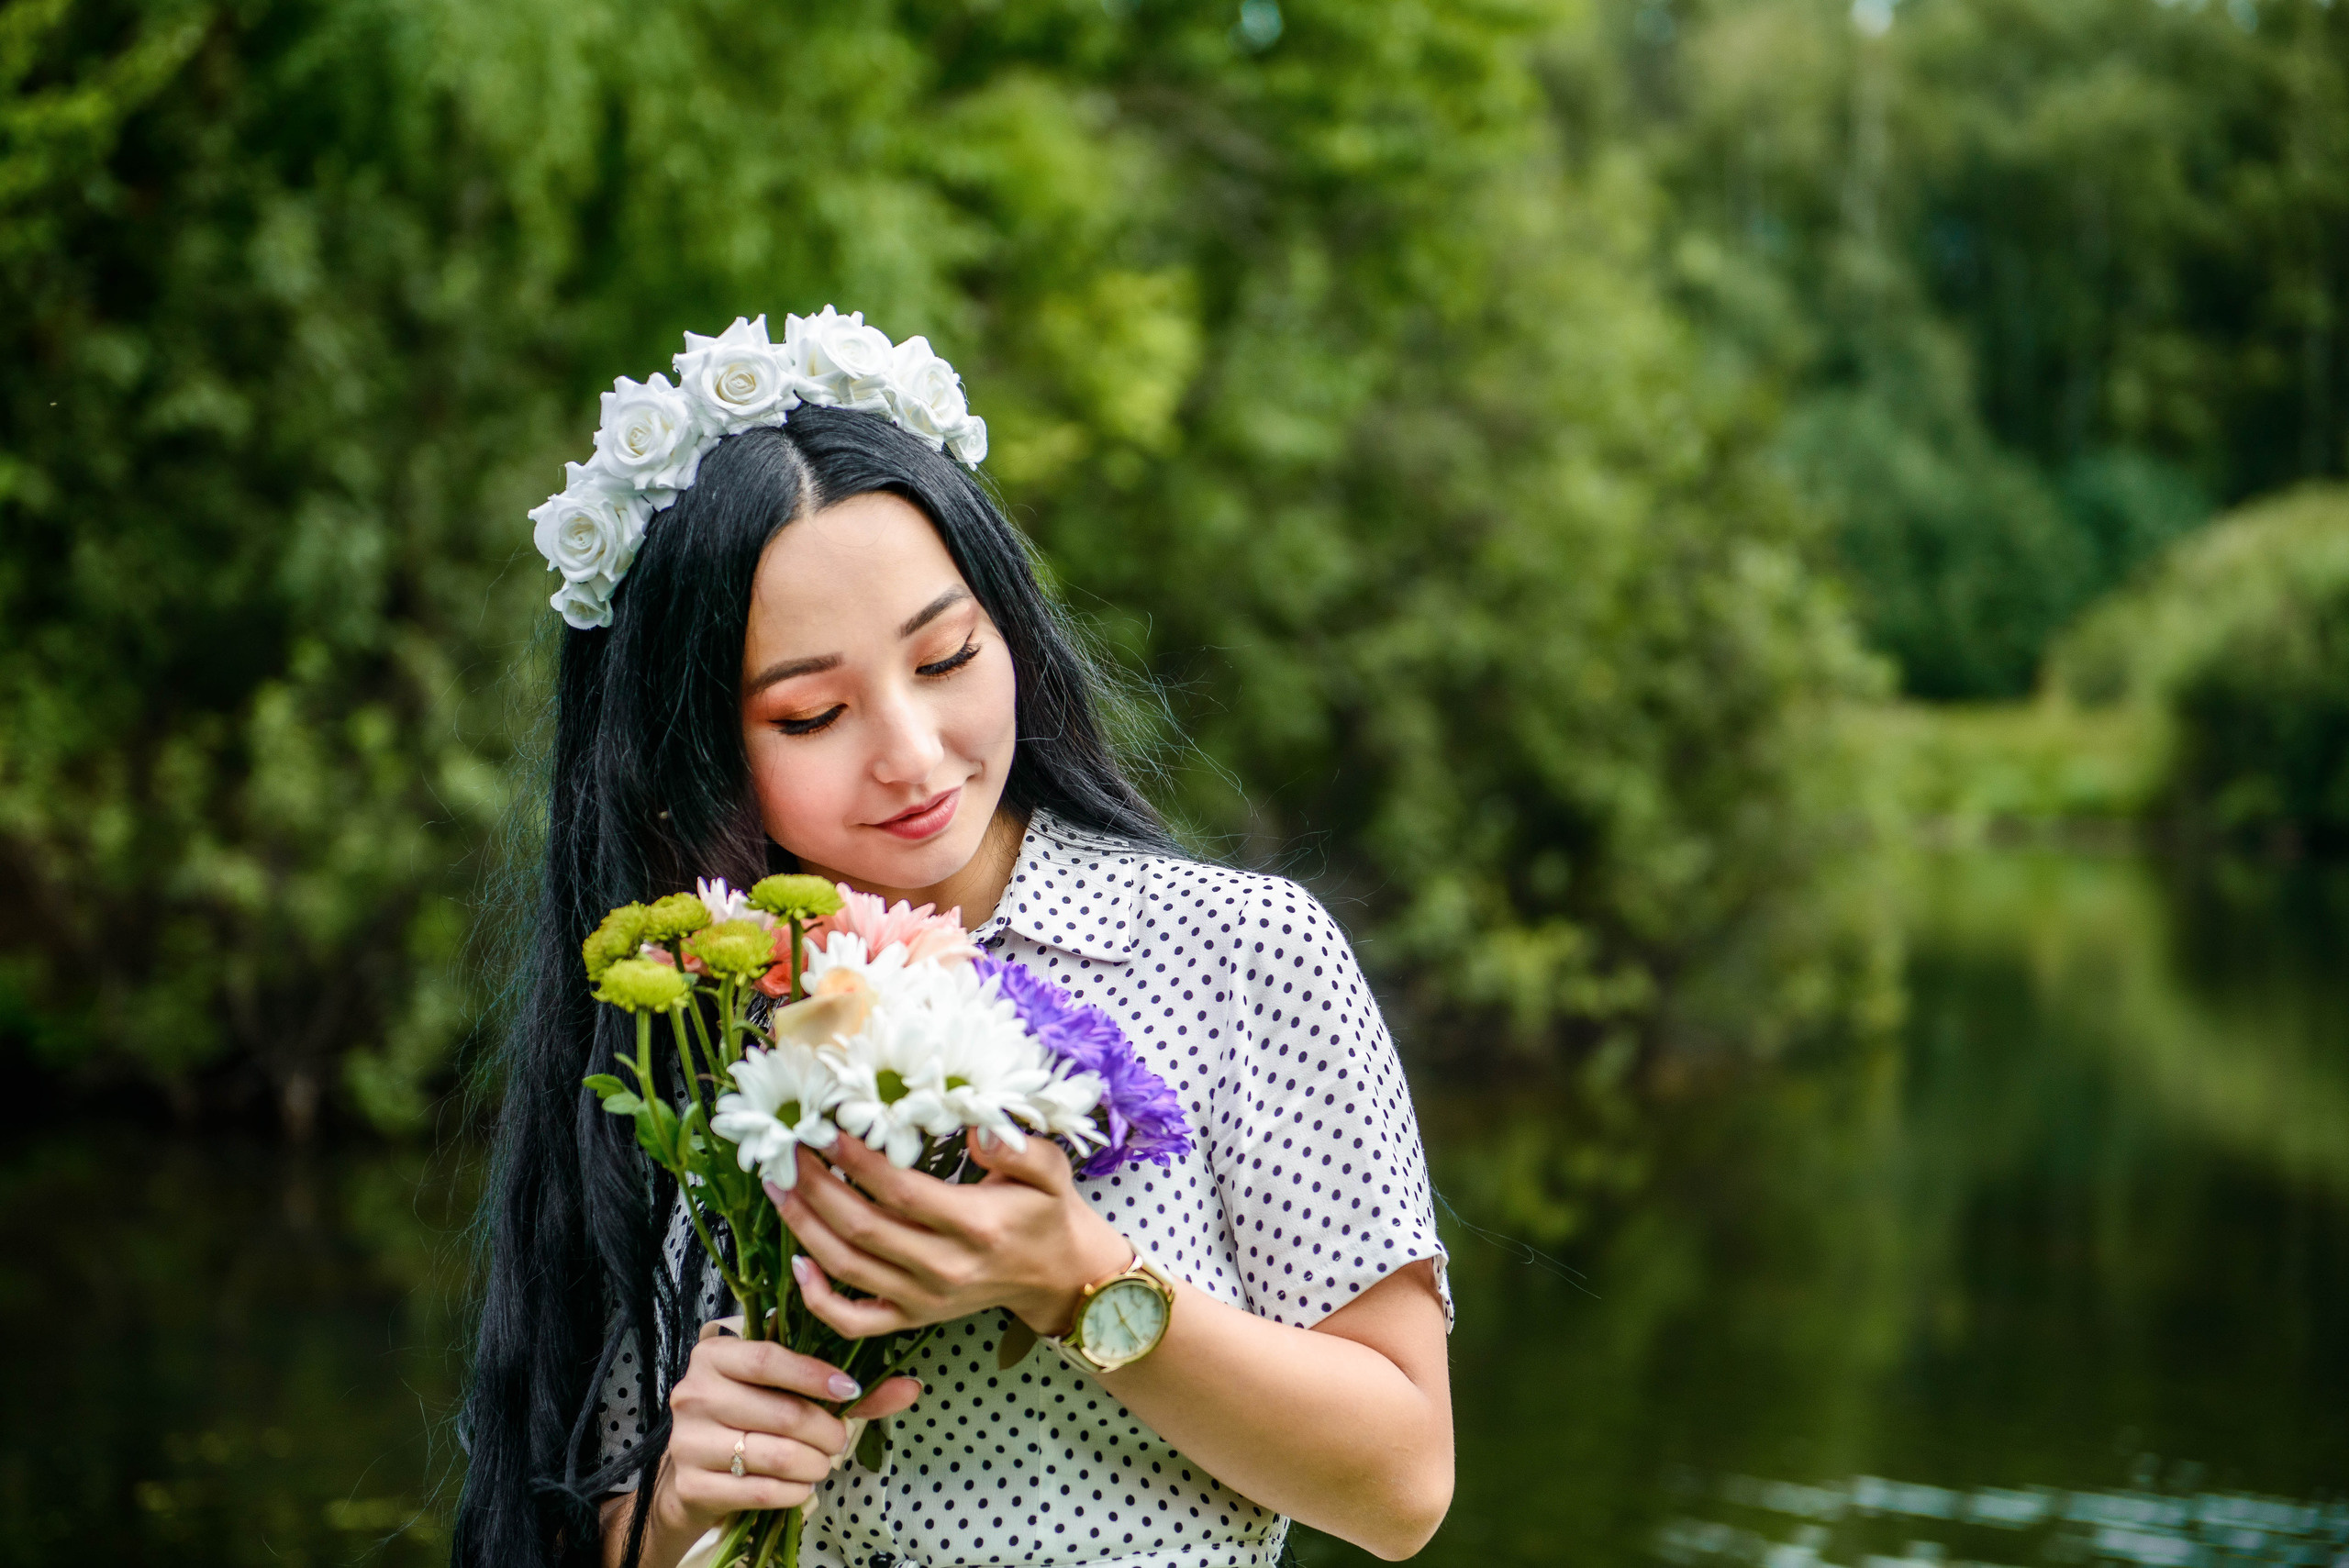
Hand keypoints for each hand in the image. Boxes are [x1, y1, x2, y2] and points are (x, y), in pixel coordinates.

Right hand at [651, 1319, 922, 1534]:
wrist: (698, 1472)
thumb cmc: (752, 1420)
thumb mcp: (788, 1392)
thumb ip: (846, 1390)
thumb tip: (910, 1387)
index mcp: (716, 1356)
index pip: (769, 1359)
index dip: (814, 1375)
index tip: (849, 1390)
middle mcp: (693, 1393)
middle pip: (780, 1412)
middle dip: (825, 1430)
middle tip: (840, 1439)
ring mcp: (688, 1440)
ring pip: (773, 1454)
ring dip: (813, 1464)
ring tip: (822, 1464)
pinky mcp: (693, 1484)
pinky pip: (760, 1490)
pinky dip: (793, 1491)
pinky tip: (802, 1486)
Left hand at [772, 1129, 1131, 1338]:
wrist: (1057, 1275)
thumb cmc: (1046, 1213)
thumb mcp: (1050, 1170)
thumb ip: (1019, 1148)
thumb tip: (977, 1131)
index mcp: (977, 1227)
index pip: (902, 1193)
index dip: (858, 1163)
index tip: (827, 1130)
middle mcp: (944, 1269)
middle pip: (863, 1230)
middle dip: (817, 1187)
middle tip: (790, 1150)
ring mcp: (924, 1299)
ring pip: (848, 1269)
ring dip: (806, 1227)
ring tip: (779, 1186)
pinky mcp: (913, 1318)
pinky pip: (854, 1321)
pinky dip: (818, 1299)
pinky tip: (798, 1262)